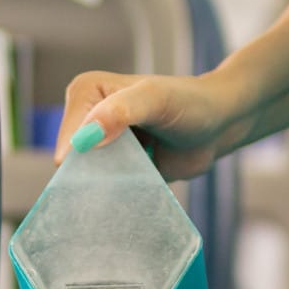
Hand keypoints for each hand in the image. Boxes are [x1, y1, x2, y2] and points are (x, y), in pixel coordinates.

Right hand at [54, 69, 248, 180]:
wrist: (218, 126)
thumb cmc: (190, 103)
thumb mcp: (156, 99)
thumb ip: (120, 112)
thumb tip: (85, 138)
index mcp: (85, 92)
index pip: (70, 139)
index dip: (91, 156)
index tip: (127, 156)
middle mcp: (86, 117)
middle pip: (73, 163)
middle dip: (97, 175)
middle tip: (134, 170)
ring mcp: (99, 145)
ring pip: (86, 180)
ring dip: (106, 188)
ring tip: (136, 180)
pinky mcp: (113, 167)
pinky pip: (104, 191)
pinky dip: (116, 196)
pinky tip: (135, 191)